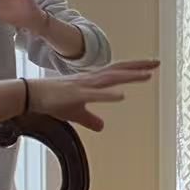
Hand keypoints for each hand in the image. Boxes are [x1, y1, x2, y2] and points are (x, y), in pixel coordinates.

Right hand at [25, 60, 157, 129]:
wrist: (32, 95)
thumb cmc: (54, 101)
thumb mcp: (76, 113)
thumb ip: (90, 119)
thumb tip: (102, 127)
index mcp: (93, 80)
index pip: (118, 71)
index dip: (135, 68)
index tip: (152, 66)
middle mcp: (92, 79)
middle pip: (119, 70)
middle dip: (138, 67)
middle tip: (157, 63)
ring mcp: (85, 85)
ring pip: (110, 79)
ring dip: (128, 77)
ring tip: (147, 76)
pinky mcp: (76, 94)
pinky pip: (95, 95)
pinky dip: (108, 95)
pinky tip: (121, 96)